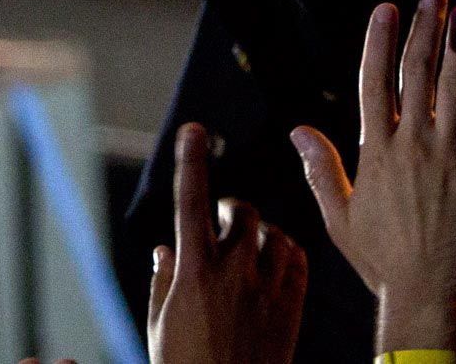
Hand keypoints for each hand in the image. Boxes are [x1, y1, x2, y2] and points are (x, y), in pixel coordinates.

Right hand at [147, 122, 308, 363]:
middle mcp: (232, 273)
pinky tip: (274, 262)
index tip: (194, 130)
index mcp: (193, 273)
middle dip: (228, 209)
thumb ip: (163, 279)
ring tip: (247, 248)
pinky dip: (284, 252)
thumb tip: (165, 248)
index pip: (190, 201)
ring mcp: (266, 288)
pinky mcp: (291, 305)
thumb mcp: (161, 325)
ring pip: (271, 233)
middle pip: (239, 213)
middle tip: (221, 216)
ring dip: (258, 233)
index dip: (190, 161)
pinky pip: (295, 258)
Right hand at [290, 0, 455, 356]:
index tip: (387, 8)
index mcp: (376, 151)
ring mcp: (449, 155)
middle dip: (426, 28)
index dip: (380, 40)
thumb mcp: (340, 216)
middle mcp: (412, 144)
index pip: (374, 81)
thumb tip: (296, 130)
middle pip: (418, 72)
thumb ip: (321, 169)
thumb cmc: (382, 261)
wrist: (427, 295)